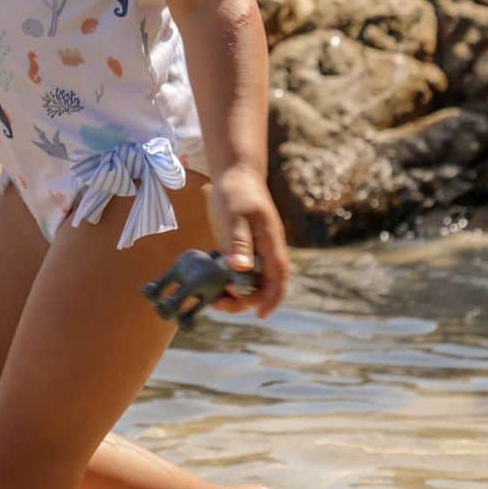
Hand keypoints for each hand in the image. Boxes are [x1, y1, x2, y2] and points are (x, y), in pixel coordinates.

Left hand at [206, 165, 289, 317]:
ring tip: (212, 298)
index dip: (272, 298)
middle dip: (245, 300)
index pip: (278, 277)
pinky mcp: (238, 248)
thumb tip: (241, 269)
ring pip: (248, 281)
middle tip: (220, 303)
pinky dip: (225, 282)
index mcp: (270, 243)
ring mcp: (251, 250)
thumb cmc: (237, 192)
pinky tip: (209, 285)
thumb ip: (239, 242)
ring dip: (234, 293)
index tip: (260, 314)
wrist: (233, 173)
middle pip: (262, 285)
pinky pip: (235, 272)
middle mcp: (264, 250)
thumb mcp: (236, 216)